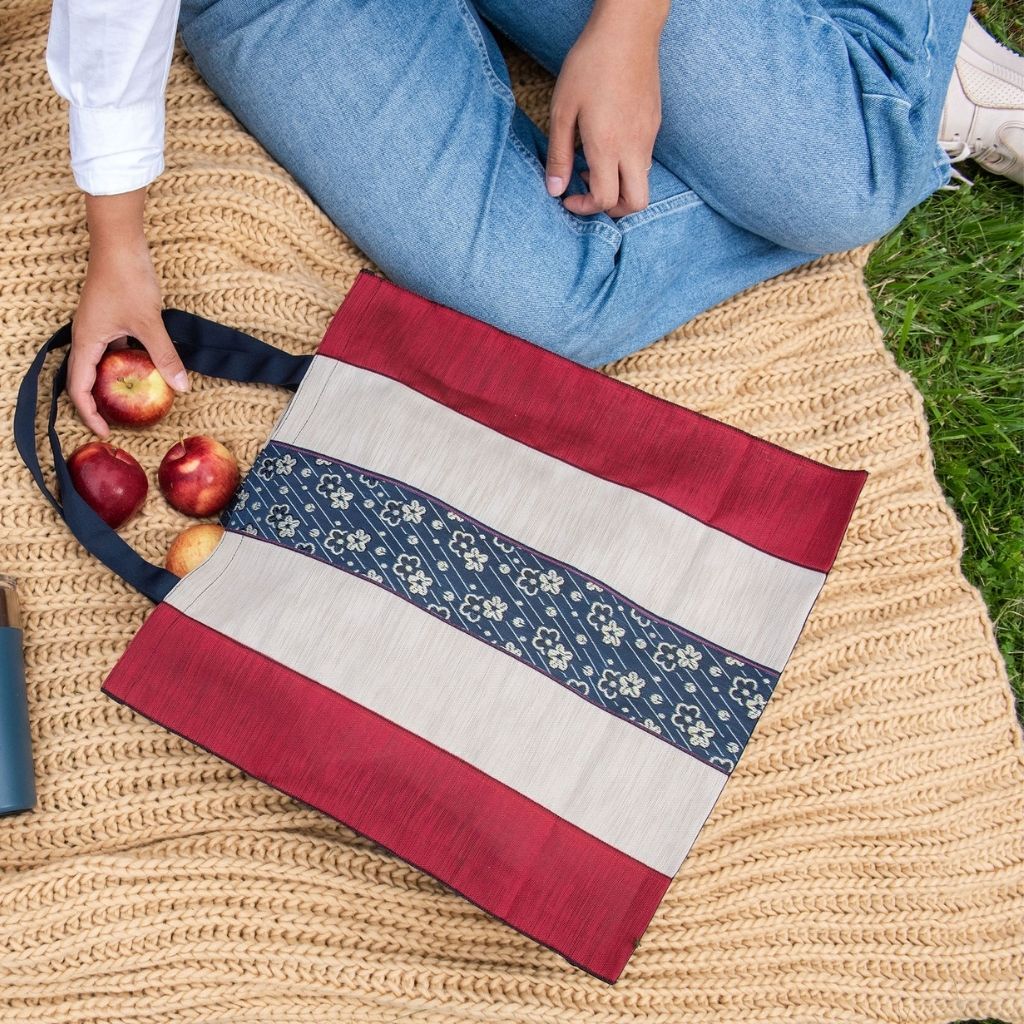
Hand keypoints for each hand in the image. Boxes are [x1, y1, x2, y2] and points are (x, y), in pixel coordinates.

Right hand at [70, 189, 188, 436]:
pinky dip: (126, 363)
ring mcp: (96, 327)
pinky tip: (148, 370)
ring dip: (114, 383)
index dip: (89, 414)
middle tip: (119, 423)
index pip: (78, 388)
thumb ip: (164, 356)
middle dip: (99, 404)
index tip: (105, 432)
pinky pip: (114, 349)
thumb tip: (182, 386)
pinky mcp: (109, 317)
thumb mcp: (149, 323)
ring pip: (101, 363)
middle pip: (85, 379)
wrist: (119, 240)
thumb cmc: (127, 278)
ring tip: (134, 402)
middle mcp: (86, 337)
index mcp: (86, 342)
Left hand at [545, 0, 667, 217]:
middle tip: (590, 194)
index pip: (605, 200)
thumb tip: (554, 190)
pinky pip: (645, 158)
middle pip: (636, 203)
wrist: (627, 30)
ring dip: (620, 186)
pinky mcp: (655, 123)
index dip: (585, 207)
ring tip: (594, 165)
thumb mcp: (563, 110)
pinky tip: (608, 143)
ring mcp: (648, 136)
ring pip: (642, 181)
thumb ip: (558, 154)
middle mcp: (634, 147)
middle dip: (613, 210)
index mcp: (608, 147)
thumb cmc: (589, 65)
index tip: (568, 197)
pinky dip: (627, 165)